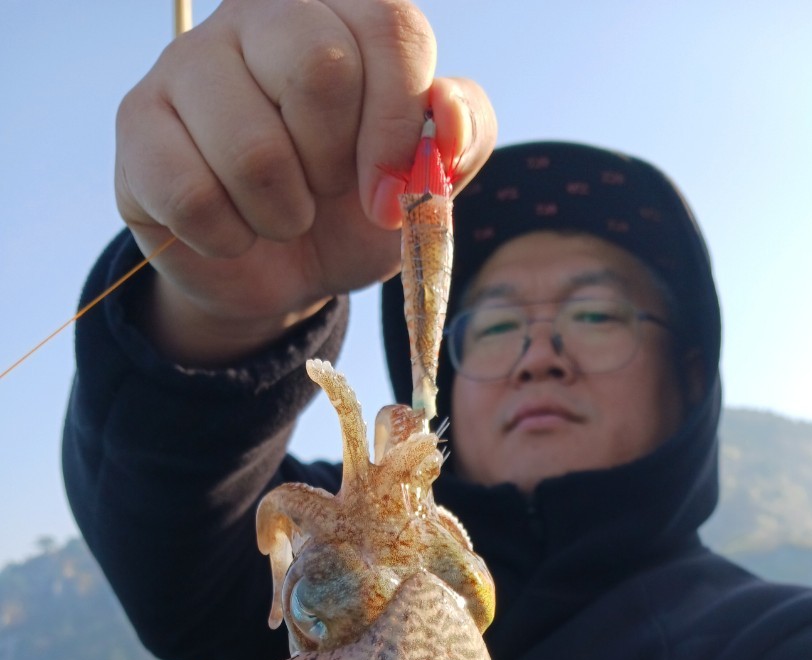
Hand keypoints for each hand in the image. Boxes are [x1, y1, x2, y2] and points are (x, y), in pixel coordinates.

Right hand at [115, 0, 496, 361]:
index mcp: (342, 13)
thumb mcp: (424, 183)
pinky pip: (192, 195)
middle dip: (334, 166)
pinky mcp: (138, 123)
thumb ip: (462, 138)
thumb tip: (446, 115)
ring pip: (253, 148)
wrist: (283, 272)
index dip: (396, 127)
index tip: (388, 197)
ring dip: (281, 215)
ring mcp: (190, 63)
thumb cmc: (355, 209)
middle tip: (323, 190)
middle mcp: (261, 15)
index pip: (391, 29)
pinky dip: (228, 239)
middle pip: (319, 68)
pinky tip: (232, 232)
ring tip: (279, 215)